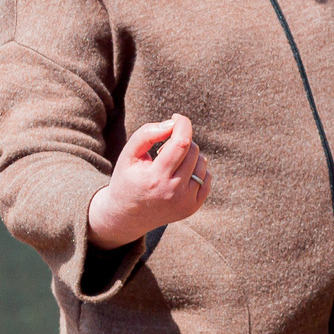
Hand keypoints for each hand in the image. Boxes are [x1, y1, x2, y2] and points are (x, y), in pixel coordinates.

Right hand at [88, 115, 211, 249]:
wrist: (127, 216)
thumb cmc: (128, 179)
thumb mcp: (129, 154)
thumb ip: (147, 134)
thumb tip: (172, 124)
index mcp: (156, 178)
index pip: (181, 143)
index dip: (183, 125)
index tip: (176, 118)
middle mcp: (174, 192)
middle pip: (192, 150)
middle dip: (181, 140)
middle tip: (164, 148)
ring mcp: (186, 202)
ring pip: (202, 162)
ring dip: (189, 155)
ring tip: (171, 163)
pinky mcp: (193, 207)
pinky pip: (206, 177)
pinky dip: (196, 170)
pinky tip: (179, 174)